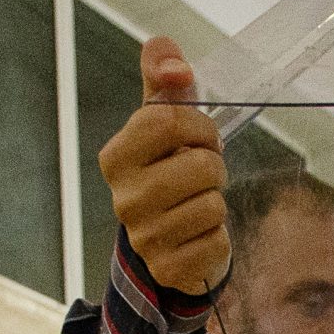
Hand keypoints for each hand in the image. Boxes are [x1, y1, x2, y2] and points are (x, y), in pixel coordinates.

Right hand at [99, 37, 229, 296]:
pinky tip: (198, 236)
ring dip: (216, 202)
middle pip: (200, 166)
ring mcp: (144, 238)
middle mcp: (123, 199)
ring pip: (213, 205)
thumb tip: (174, 64)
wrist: (169, 240)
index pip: (170, 121)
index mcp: (116, 158)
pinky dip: (217, 237)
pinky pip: (217, 242)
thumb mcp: (161, 117)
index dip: (200, 127)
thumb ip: (162, 75)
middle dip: (214, 167)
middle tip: (202, 176)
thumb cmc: (169, 169)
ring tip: (198, 204)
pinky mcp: (168, 268)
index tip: (201, 138)